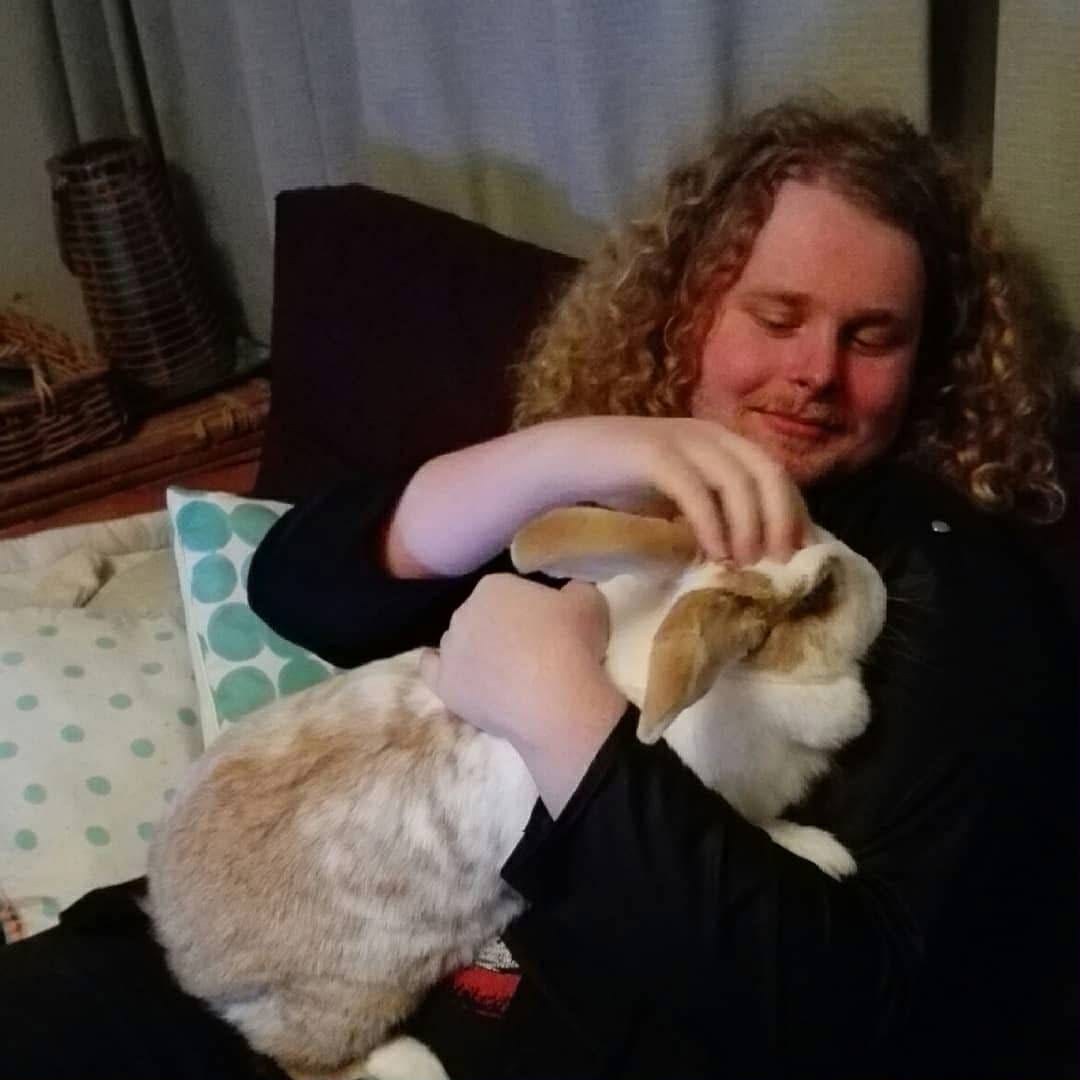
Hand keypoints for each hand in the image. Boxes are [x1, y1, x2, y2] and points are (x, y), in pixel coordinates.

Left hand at [419, 575, 625, 814]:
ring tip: (505, 675)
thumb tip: (567, 595)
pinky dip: (442, 668)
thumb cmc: (573, 645)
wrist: (557, 701)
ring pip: (459, 643)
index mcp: (494, 586)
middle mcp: (463, 611)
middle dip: (499, 629)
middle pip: (480, 616)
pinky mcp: (444, 684)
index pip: (506, 591)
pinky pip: (431, 668)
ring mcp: (450, 648)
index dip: (526, 609)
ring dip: (476, 651)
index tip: (545, 628)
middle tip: (530, 651)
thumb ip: (574, 589)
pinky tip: (456, 674)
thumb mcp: (590, 601)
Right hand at [536, 416, 808, 565]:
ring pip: (738, 481)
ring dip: (749, 526)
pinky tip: (712, 554)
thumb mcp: (678, 494)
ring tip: (746, 564)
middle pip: (767, 473)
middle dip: (781, 519)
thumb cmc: (621, 482)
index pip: (774, 472)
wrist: (563, 459)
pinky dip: (711, 525)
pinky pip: (696, 491)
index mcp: (721, 440)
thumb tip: (750, 554)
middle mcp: (709, 434)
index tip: (798, 552)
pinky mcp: (654, 454)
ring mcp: (682, 440)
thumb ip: (711, 509)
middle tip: (780, 563)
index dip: (793, 511)